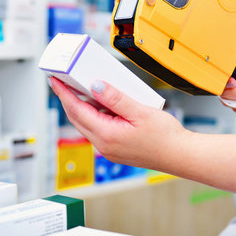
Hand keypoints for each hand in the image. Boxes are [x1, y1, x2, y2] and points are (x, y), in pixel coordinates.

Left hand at [50, 77, 187, 166]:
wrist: (180, 155)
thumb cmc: (165, 137)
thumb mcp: (140, 111)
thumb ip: (115, 98)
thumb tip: (95, 86)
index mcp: (106, 135)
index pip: (77, 110)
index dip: (64, 93)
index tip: (54, 80)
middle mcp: (103, 145)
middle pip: (77, 118)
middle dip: (68, 99)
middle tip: (62, 81)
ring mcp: (108, 149)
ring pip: (86, 124)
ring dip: (81, 107)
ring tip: (81, 88)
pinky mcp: (114, 149)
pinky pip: (97, 129)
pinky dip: (94, 115)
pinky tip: (101, 104)